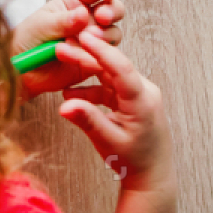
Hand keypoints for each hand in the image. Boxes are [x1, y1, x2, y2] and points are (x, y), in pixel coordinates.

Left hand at [12, 0, 124, 98]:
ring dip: (103, 37)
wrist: (23, 72)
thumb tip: (83, 13)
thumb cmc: (27, 40)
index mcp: (73, 2)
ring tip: (81, 43)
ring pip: (113, 33)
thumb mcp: (40, 26)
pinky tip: (79, 59)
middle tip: (102, 18)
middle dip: (112, 11)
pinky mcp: (94, 59)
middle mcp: (87, 19)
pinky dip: (96, 57)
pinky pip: (105, 57)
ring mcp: (93, 39)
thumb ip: (62, 21)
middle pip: (114, 8)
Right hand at [59, 31, 172, 192]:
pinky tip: (72, 93)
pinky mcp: (133, 100)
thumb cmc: (133, 160)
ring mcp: (140, 95)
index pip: (122, 68)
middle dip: (86, 57)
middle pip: (112, 67)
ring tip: (62, 66)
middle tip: (61, 47)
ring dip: (86, 72)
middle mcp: (144, 92)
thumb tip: (63, 107)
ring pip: (109, 75)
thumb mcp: (107, 141)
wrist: (151, 174)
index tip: (83, 37)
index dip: (102, 51)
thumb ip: (87, 120)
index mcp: (142, 101)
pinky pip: (110, 87)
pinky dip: (92, 88)